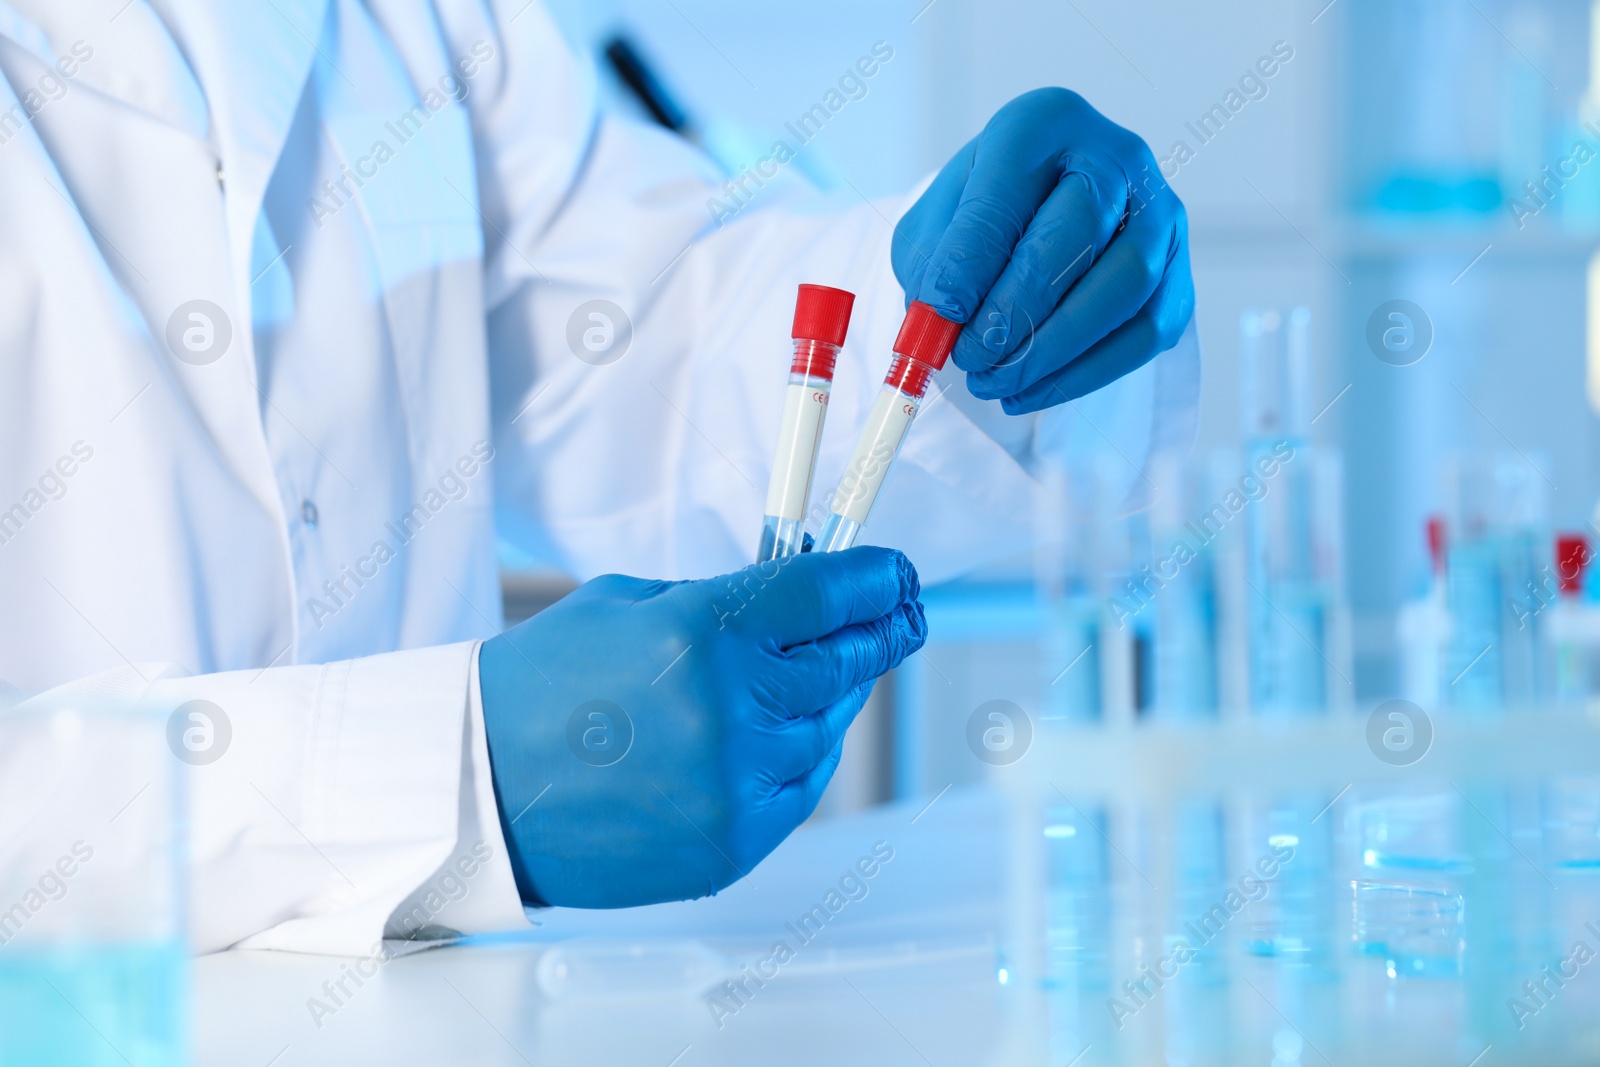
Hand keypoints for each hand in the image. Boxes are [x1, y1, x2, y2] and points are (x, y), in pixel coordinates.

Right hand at [478, 548, 925, 907]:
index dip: (875, 580)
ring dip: (832, 696)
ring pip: (827, 728)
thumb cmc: (542, 685)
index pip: (828, 596)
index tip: (896, 576)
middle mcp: (731, 709)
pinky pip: (802, 786)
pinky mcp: (732, 845)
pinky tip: (792, 731)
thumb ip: (724, 602)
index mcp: (702, 631)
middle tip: (897, 618)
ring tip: (825, 673)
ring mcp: (735, 785)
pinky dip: (804, 753)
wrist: (476, 786)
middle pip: (843, 662)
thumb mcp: (630, 603)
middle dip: (873, 633)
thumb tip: (801, 605)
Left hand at [893, 88, 1193, 413]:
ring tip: (992, 381)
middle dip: (1018, 308)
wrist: (1038, 222)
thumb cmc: (982, 221)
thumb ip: (933, 265)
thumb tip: (943, 316)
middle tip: (970, 356)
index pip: (1011, 188)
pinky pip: (1144, 333)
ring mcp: (1159, 215)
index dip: (974, 256)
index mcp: (1044, 123)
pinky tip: (1029, 393)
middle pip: (1079, 231)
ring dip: (1053, 349)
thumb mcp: (936, 227)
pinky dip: (1083, 375)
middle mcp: (1115, 157)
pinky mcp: (1176, 275)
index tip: (941, 310)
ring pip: (1125, 286)